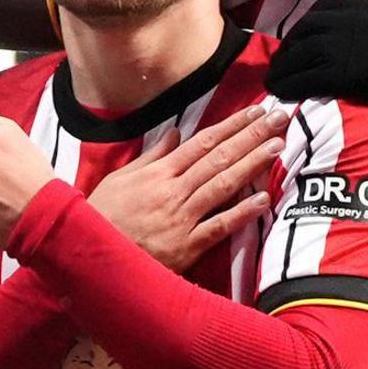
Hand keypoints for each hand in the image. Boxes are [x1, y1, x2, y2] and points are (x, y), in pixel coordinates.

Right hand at [86, 99, 286, 275]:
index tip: (254, 111)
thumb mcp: (120, 179)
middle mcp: (174, 190)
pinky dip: (240, 213)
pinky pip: (218, 227)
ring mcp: (182, 218)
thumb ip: (152, 157)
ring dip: (252, 164)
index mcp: (159, 173)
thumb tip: (176, 134)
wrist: (89, 257)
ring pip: (222, 185)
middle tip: (278, 119)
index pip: (203, 142)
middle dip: (251, 136)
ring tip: (277, 146)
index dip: (231, 125)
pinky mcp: (186, 247)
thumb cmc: (103, 217)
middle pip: (219, 157)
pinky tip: (263, 199)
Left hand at [266, 0, 367, 168]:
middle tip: (281, 66)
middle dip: (290, 46)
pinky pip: (309, 75)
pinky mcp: (354, 71)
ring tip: (274, 84)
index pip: (328, 8)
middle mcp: (367, 19)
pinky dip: (291, 85)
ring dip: (284, 68)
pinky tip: (281, 95)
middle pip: (310, 26)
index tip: (296, 45)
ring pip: (305, 51)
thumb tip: (349, 42)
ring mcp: (360, 43)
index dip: (305, 27)